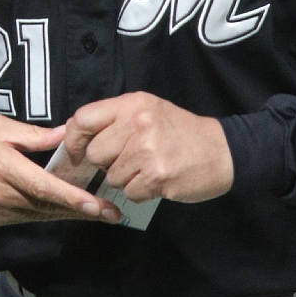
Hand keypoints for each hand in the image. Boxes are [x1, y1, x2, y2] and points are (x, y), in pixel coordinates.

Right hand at [0, 116, 122, 226]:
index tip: (100, 206)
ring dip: (67, 214)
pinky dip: (46, 213)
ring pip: (38, 216)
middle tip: (113, 213)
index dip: (75, 199)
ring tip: (96, 212)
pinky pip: (24, 218)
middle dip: (82, 212)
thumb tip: (66, 135)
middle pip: (48, 208)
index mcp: (0, 168)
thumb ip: (31, 136)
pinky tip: (63, 209)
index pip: (45, 188)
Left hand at [63, 92, 233, 205]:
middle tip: (130, 159)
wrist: (222, 151)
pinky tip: (157, 179)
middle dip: (107, 162)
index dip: (73, 139)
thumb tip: (72, 136)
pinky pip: (129, 192)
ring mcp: (148, 151)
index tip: (77, 152)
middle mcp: (138, 124)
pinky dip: (140, 191)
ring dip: (126, 178)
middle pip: (95, 154)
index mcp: (132, 104)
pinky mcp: (158, 177)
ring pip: (111, 176)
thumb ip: (114, 120)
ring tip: (148, 167)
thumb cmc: (180, 132)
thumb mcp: (148, 110)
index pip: (83, 119)